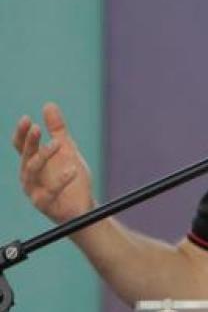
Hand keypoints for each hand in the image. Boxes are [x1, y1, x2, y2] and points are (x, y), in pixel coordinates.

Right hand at [11, 103, 95, 223]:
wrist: (82, 207)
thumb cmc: (71, 178)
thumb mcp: (67, 150)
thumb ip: (58, 130)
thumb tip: (48, 104)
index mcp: (32, 162)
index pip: (21, 146)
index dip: (21, 133)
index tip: (26, 119)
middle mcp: (29, 176)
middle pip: (25, 156)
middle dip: (30, 142)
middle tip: (37, 128)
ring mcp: (34, 190)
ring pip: (32, 172)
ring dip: (43, 156)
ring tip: (58, 144)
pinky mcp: (44, 203)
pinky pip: (50, 191)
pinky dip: (61, 180)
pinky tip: (72, 169)